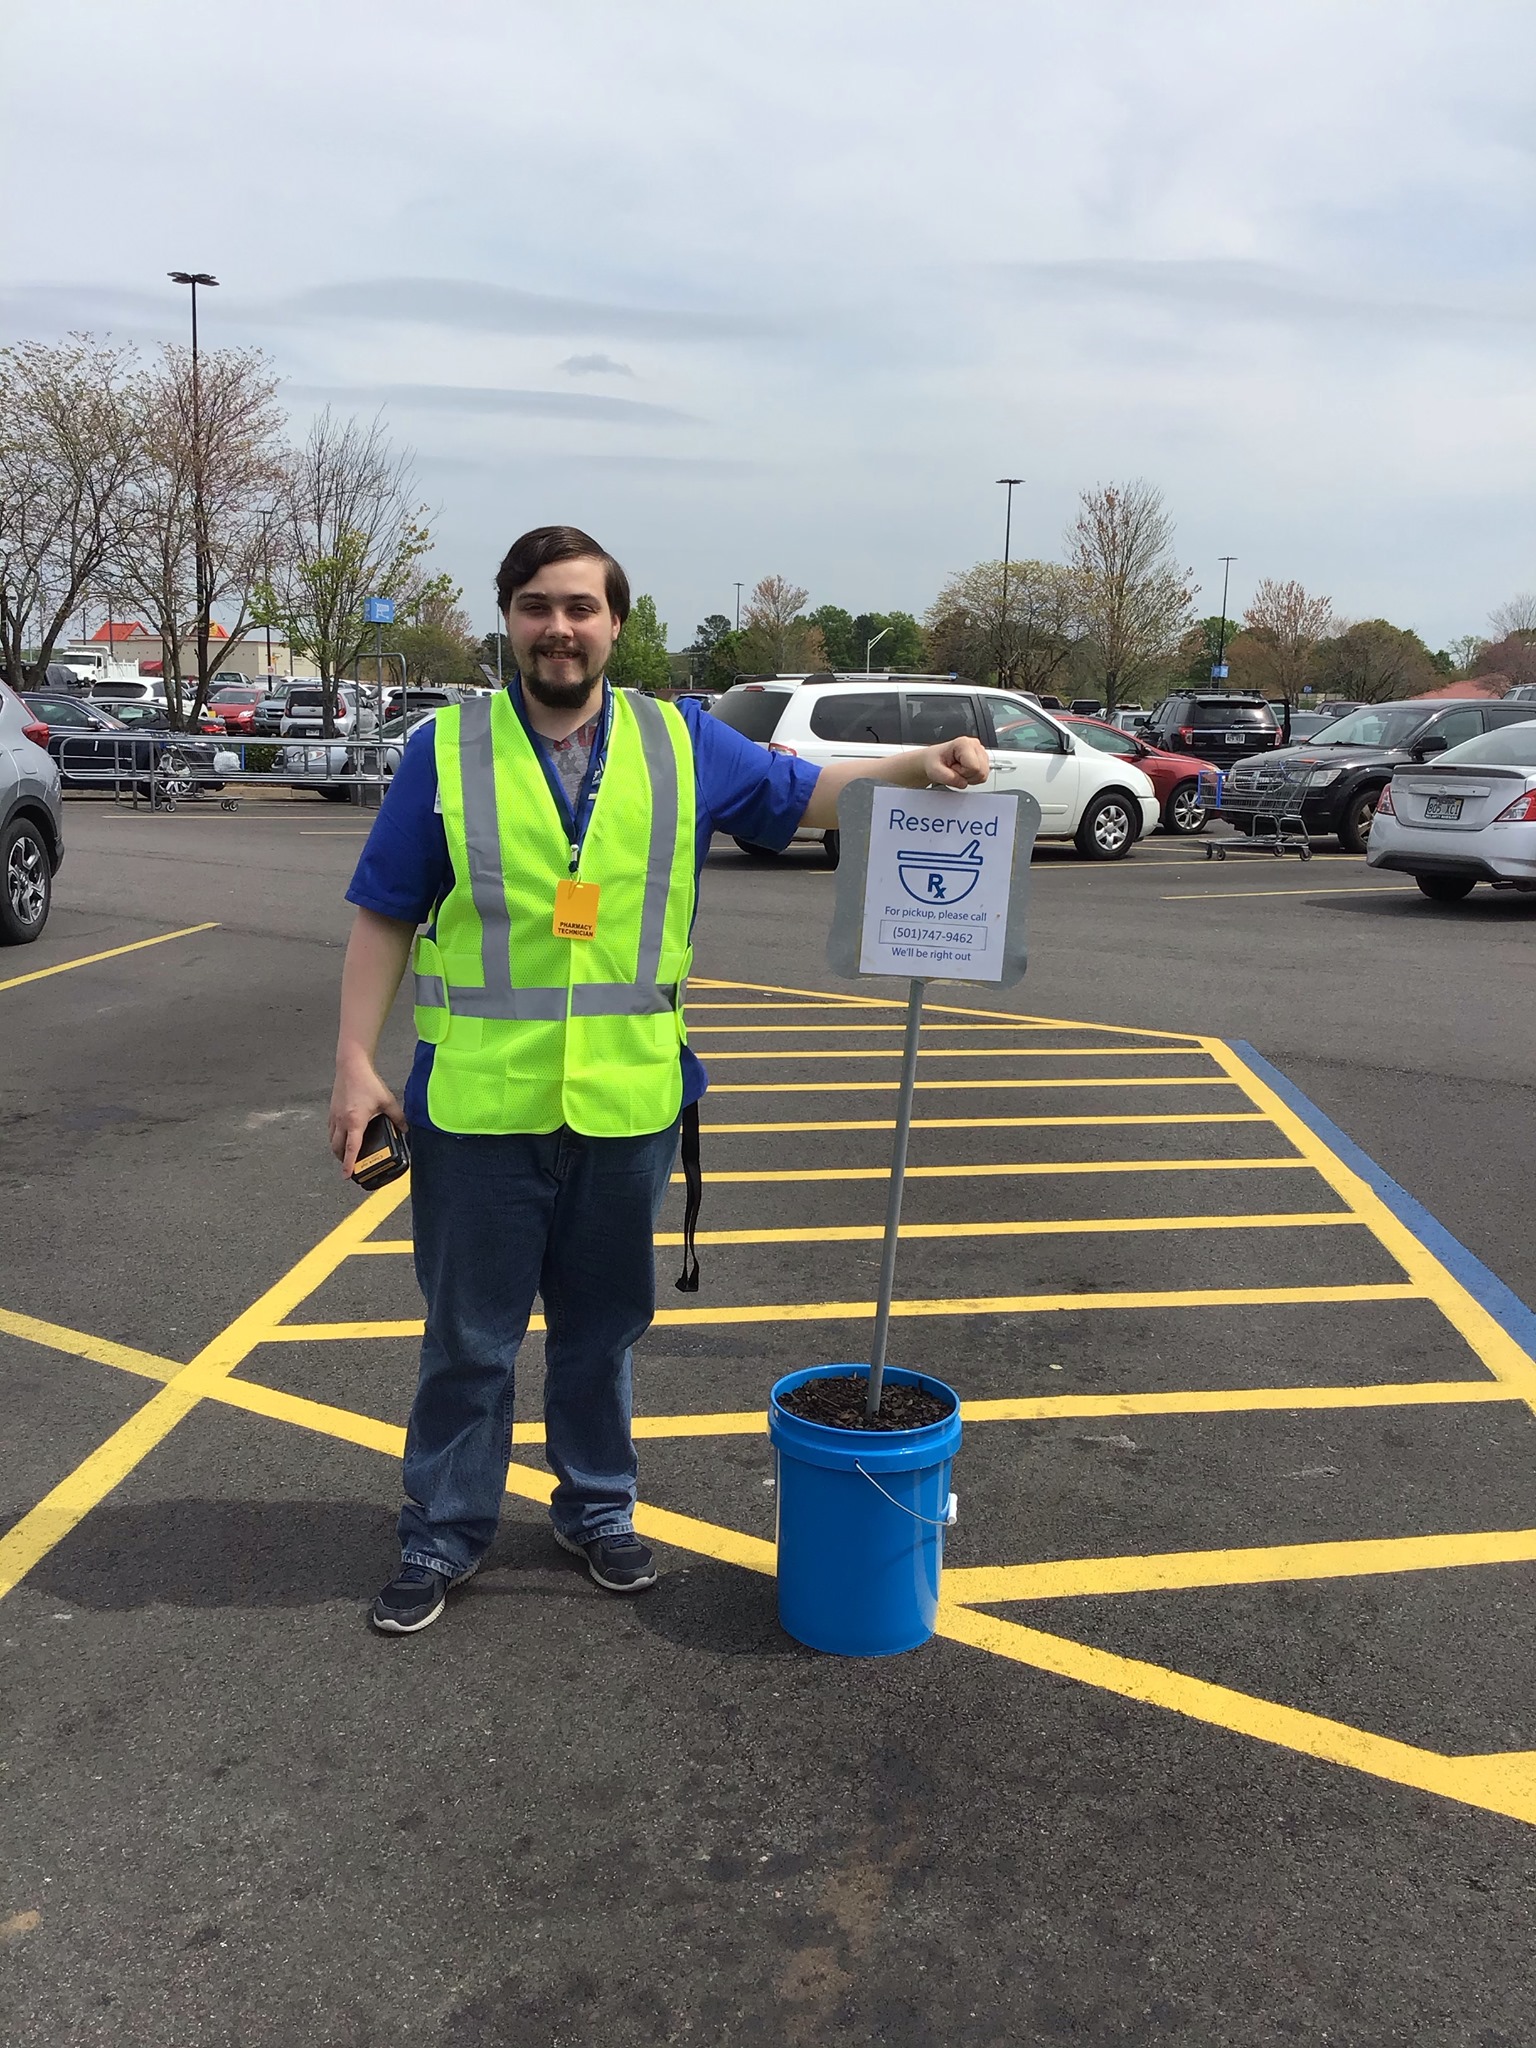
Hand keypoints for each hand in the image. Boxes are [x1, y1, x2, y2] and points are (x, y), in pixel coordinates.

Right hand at [329, 1051, 405, 1176]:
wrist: (351, 1066)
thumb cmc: (367, 1082)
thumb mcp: (387, 1101)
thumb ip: (398, 1117)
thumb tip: (405, 1129)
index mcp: (355, 1121)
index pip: (351, 1148)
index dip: (349, 1164)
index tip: (347, 1175)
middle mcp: (342, 1121)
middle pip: (337, 1148)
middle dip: (342, 1160)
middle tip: (351, 1166)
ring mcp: (334, 1116)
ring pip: (332, 1140)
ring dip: (337, 1149)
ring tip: (346, 1154)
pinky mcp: (332, 1111)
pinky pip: (331, 1130)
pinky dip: (335, 1137)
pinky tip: (343, 1136)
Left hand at [922, 735, 990, 788]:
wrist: (932, 761)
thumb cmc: (933, 762)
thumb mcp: (935, 771)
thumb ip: (949, 778)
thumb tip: (963, 783)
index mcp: (964, 743)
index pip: (974, 767)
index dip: (962, 773)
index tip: (952, 768)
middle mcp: (974, 745)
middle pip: (981, 771)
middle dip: (967, 776)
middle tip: (954, 770)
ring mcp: (980, 751)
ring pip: (984, 775)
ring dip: (970, 778)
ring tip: (958, 771)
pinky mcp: (982, 759)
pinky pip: (983, 776)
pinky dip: (973, 778)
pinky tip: (963, 772)